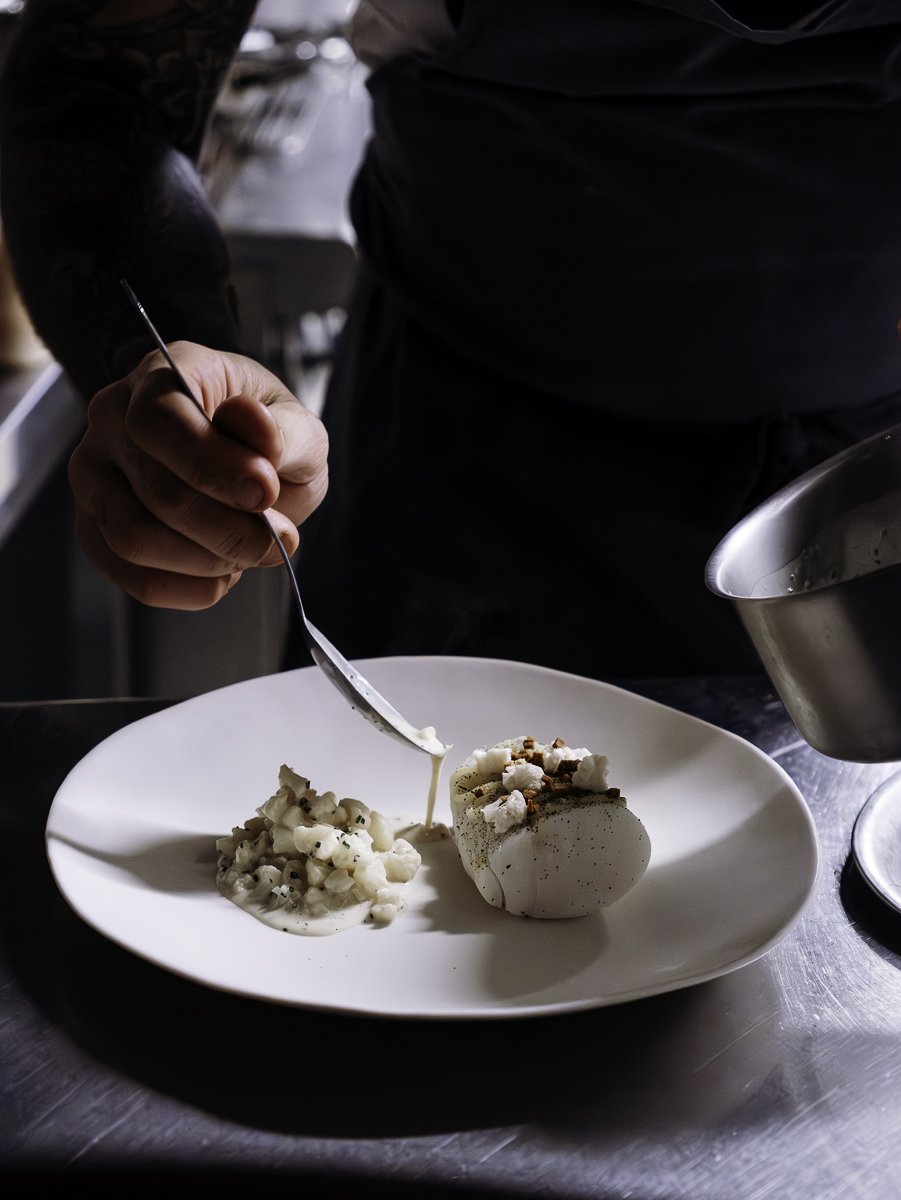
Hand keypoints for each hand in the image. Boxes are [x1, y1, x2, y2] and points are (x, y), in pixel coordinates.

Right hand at [68, 341, 328, 608]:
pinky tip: (224, 571)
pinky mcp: (95, 528)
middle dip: (229, 529)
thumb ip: (284, 432)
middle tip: (279, 537)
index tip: (264, 493)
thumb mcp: (299, 430)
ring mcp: (94, 475)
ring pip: (133, 539)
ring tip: (250, 551)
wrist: (250, 466)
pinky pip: (133, 577)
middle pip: (155, 491)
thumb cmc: (271, 440)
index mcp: (162, 375)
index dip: (212, 466)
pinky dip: (190, 588)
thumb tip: (251, 427)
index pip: (158, 421)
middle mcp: (112, 419)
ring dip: (208, 560)